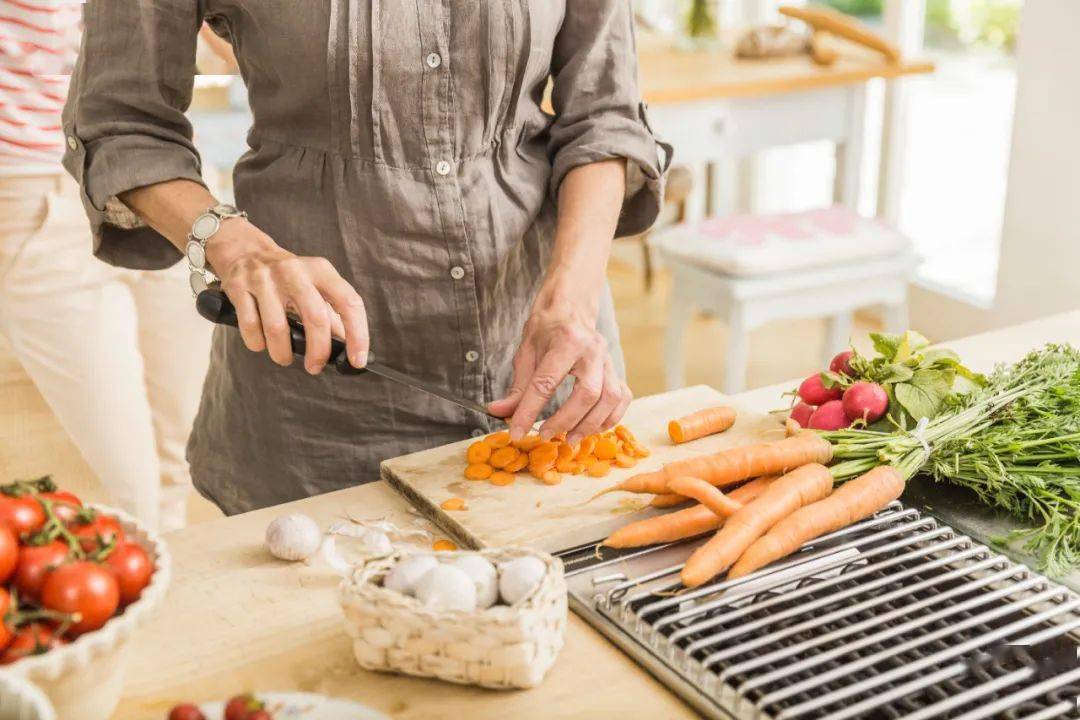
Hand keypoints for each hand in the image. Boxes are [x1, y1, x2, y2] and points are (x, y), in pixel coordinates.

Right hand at [206, 220, 367, 373]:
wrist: (246, 250)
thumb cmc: (288, 276)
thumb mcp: (315, 284)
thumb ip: (333, 313)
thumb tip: (348, 347)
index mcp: (321, 270)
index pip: (349, 303)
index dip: (358, 335)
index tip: (357, 360)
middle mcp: (295, 272)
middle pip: (316, 318)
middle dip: (318, 351)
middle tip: (315, 367)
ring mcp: (265, 278)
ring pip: (278, 328)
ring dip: (282, 353)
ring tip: (284, 358)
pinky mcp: (239, 287)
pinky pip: (251, 326)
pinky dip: (257, 343)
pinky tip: (261, 344)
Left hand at [489, 291, 630, 443]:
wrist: (571, 308)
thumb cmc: (547, 329)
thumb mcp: (526, 352)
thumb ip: (517, 386)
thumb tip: (498, 412)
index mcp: (565, 342)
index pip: (546, 383)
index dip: (530, 411)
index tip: (517, 432)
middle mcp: (592, 350)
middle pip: (587, 394)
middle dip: (566, 421)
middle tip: (546, 435)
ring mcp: (609, 360)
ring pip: (609, 399)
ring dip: (591, 424)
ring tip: (570, 438)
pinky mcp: (617, 370)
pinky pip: (622, 398)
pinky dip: (610, 418)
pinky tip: (592, 427)